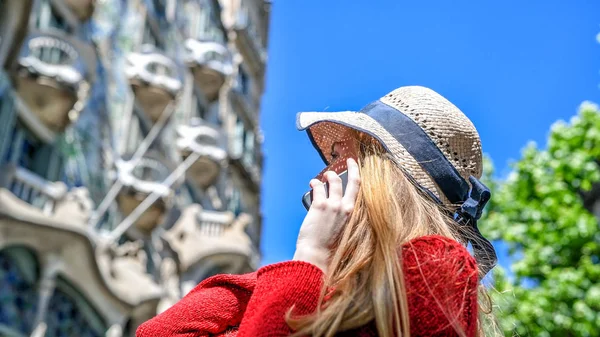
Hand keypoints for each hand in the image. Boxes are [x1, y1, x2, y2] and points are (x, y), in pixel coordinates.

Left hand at [293, 158, 360, 274]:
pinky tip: (312, 184)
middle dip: (352, 168)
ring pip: (333, 181)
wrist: (318, 256)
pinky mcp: (319, 206)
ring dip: (329, 176)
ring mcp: (333, 206)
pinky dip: (315, 184)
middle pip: (353, 181)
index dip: (360, 177)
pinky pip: (318, 188)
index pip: (361, 192)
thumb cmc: (331, 249)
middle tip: (349, 160)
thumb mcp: (347, 233)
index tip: (358, 169)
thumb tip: (344, 211)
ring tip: (323, 177)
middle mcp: (346, 208)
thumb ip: (347, 220)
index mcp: (355, 215)